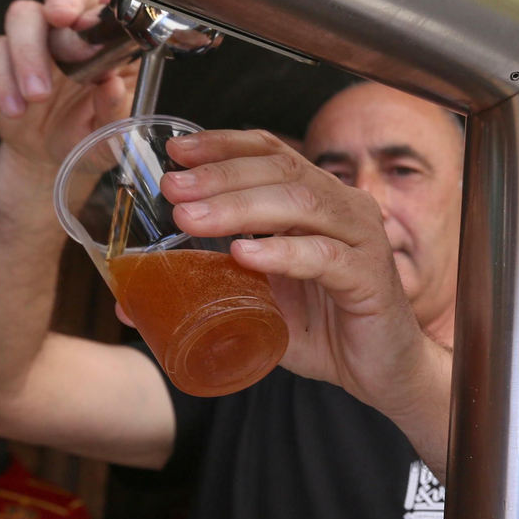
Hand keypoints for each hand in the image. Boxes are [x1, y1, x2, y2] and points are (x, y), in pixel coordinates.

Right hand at [0, 0, 137, 174]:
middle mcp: (71, 32)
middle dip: (62, 1)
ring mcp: (36, 41)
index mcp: (107, 42)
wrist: (51, 157)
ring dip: (29, 51)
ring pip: (23, 15)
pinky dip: (2, 80)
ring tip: (38, 95)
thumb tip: (112, 86)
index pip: (106, 7)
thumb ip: (115, 110)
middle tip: (62, 22)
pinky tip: (16, 108)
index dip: (100, 7)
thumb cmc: (88, 135)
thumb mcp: (110, 133)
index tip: (94, 20)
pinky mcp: (4, 59)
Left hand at [157, 130, 449, 424]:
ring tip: (191, 219)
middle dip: (220, 176)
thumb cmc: (325, 330)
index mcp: (320, 201)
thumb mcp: (262, 299)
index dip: (225, 145)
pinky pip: (325, 255)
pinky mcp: (371, 278)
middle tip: (172, 189)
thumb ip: (216, 284)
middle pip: (281, 171)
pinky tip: (245, 254)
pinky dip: (282, 252)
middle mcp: (345, 208)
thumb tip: (136, 292)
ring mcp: (362, 239)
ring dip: (240, 207)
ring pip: (300, 205)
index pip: (273, 153)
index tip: (177, 152)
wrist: (383, 373)